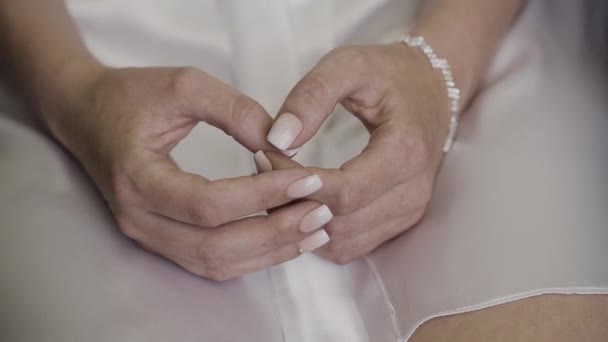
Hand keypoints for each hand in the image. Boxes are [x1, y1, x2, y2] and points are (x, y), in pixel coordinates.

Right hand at [49, 65, 330, 279]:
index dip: (263, 195)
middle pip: (216, 245)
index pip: (209, 203)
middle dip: (275, 231)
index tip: (309, 178)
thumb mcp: (184, 85)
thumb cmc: (131, 96)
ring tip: (315, 229)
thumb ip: (234, 110)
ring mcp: (147, 235)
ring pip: (216, 262)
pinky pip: (210, 261)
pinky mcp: (160, 239)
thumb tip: (282, 143)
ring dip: (269, 251)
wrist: (86, 114)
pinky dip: (252, 256)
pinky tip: (286, 239)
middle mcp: (138, 218)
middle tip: (321, 211)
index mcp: (137, 178)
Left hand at [258, 44, 452, 263]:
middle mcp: (413, 192)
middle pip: (339, 222)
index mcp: (405, 153)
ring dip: (301, 220)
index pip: (344, 192)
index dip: (297, 183)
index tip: (264, 156)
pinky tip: (301, 201)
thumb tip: (277, 139)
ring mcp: (409, 212)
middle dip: (292, 201)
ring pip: (341, 242)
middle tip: (262, 167)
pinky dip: (318, 232)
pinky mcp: (400, 222)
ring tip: (277, 183)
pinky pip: (350, 246)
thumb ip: (312, 96)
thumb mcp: (350, 65)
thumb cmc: (390, 74)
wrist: (431, 89)